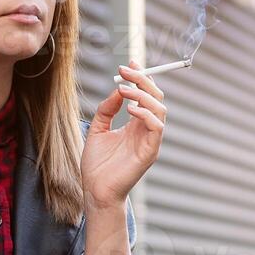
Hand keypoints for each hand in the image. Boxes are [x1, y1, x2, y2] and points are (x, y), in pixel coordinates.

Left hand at [84, 57, 166, 208]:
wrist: (95, 191)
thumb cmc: (96, 165)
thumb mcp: (97, 130)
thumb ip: (107, 110)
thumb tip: (118, 89)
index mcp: (135, 125)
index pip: (145, 96)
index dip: (141, 78)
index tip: (129, 63)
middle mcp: (145, 131)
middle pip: (155, 98)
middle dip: (142, 80)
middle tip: (125, 70)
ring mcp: (150, 141)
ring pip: (159, 109)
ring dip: (143, 95)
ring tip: (124, 89)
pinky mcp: (150, 152)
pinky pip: (156, 127)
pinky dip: (146, 114)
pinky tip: (129, 109)